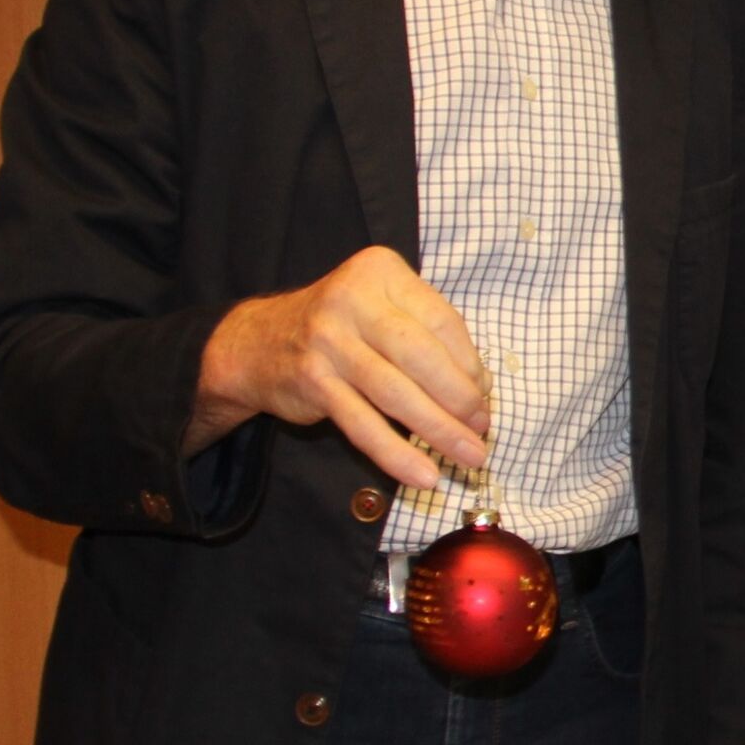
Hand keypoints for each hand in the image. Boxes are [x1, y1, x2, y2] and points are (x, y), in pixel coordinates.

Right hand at [185, 246, 489, 485]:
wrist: (259, 342)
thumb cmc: (343, 327)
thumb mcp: (384, 311)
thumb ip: (430, 338)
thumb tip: (481, 388)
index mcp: (381, 271)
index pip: (443, 321)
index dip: (471, 364)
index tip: (485, 395)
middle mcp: (352, 299)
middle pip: (422, 356)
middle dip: (461, 399)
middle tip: (482, 428)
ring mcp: (328, 340)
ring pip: (396, 393)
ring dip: (439, 430)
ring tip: (469, 455)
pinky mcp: (312, 380)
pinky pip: (363, 424)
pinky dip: (396, 453)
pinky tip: (422, 474)